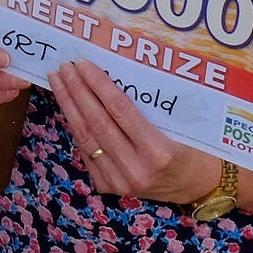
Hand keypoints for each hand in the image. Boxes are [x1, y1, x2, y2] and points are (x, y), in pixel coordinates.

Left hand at [47, 60, 219, 203]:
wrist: (194, 186)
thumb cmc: (192, 149)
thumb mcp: (180, 126)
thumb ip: (149, 108)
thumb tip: (112, 75)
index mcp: (158, 151)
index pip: (120, 110)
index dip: (98, 85)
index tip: (83, 64)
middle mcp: (136, 169)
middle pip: (97, 123)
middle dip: (77, 91)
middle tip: (64, 68)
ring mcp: (120, 181)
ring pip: (86, 138)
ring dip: (69, 106)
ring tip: (58, 82)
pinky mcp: (108, 187)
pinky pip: (86, 152)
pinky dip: (76, 128)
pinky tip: (68, 108)